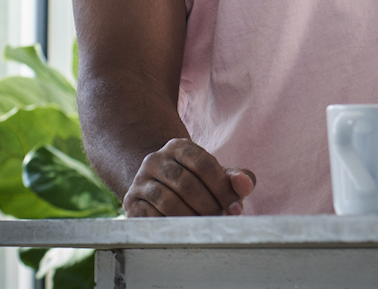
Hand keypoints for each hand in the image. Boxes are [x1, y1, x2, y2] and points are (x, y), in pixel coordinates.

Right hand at [123, 137, 255, 216]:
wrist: (159, 187)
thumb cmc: (197, 183)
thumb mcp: (217, 177)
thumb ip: (236, 178)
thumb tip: (245, 184)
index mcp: (179, 147)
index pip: (204, 164)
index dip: (223, 188)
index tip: (236, 208)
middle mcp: (155, 159)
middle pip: (186, 183)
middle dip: (208, 206)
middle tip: (220, 220)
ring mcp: (140, 180)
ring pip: (167, 201)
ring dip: (190, 218)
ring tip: (205, 227)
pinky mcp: (131, 202)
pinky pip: (150, 216)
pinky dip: (169, 226)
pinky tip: (183, 231)